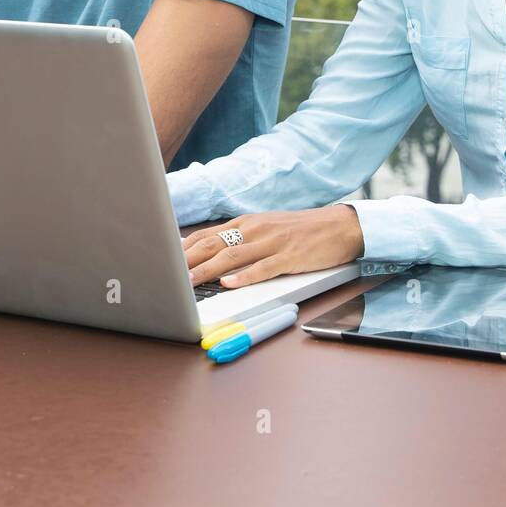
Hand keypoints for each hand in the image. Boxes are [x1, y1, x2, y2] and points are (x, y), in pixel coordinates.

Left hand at [182, 206, 364, 287]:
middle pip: (215, 244)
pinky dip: (244, 277)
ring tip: (189, 282)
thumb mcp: (268, 228)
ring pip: (233, 257)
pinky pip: (263, 268)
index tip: (166, 260)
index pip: (209, 235)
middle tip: (168, 274)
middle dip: (189, 261)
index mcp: (249, 223)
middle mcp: (256, 229)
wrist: (340, 226)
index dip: (186, 249)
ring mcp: (272, 243)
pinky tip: (229, 284)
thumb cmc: (303, 230)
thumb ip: (243, 239)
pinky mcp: (289, 257)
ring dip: (208, 270)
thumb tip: (214, 253)